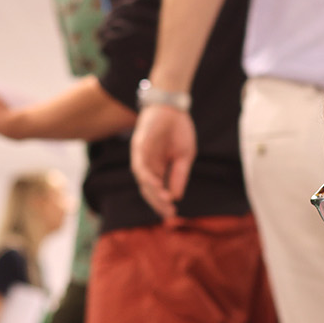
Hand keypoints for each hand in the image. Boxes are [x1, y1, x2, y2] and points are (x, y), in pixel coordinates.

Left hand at [131, 103, 193, 217]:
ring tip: (166, 202)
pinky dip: (148, 178)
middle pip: (149, 190)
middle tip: (168, 214)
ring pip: (143, 181)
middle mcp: (147, 166)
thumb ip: (179, 175)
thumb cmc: (179, 130)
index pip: (158, 191)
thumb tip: (177, 196)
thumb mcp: (185, 156)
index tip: (173, 214)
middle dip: (158, 203)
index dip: (164, 204)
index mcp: (158, 170)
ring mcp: (142, 158)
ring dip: (154, 193)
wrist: (173, 107)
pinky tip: (158, 186)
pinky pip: (141, 167)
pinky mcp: (138, 148)